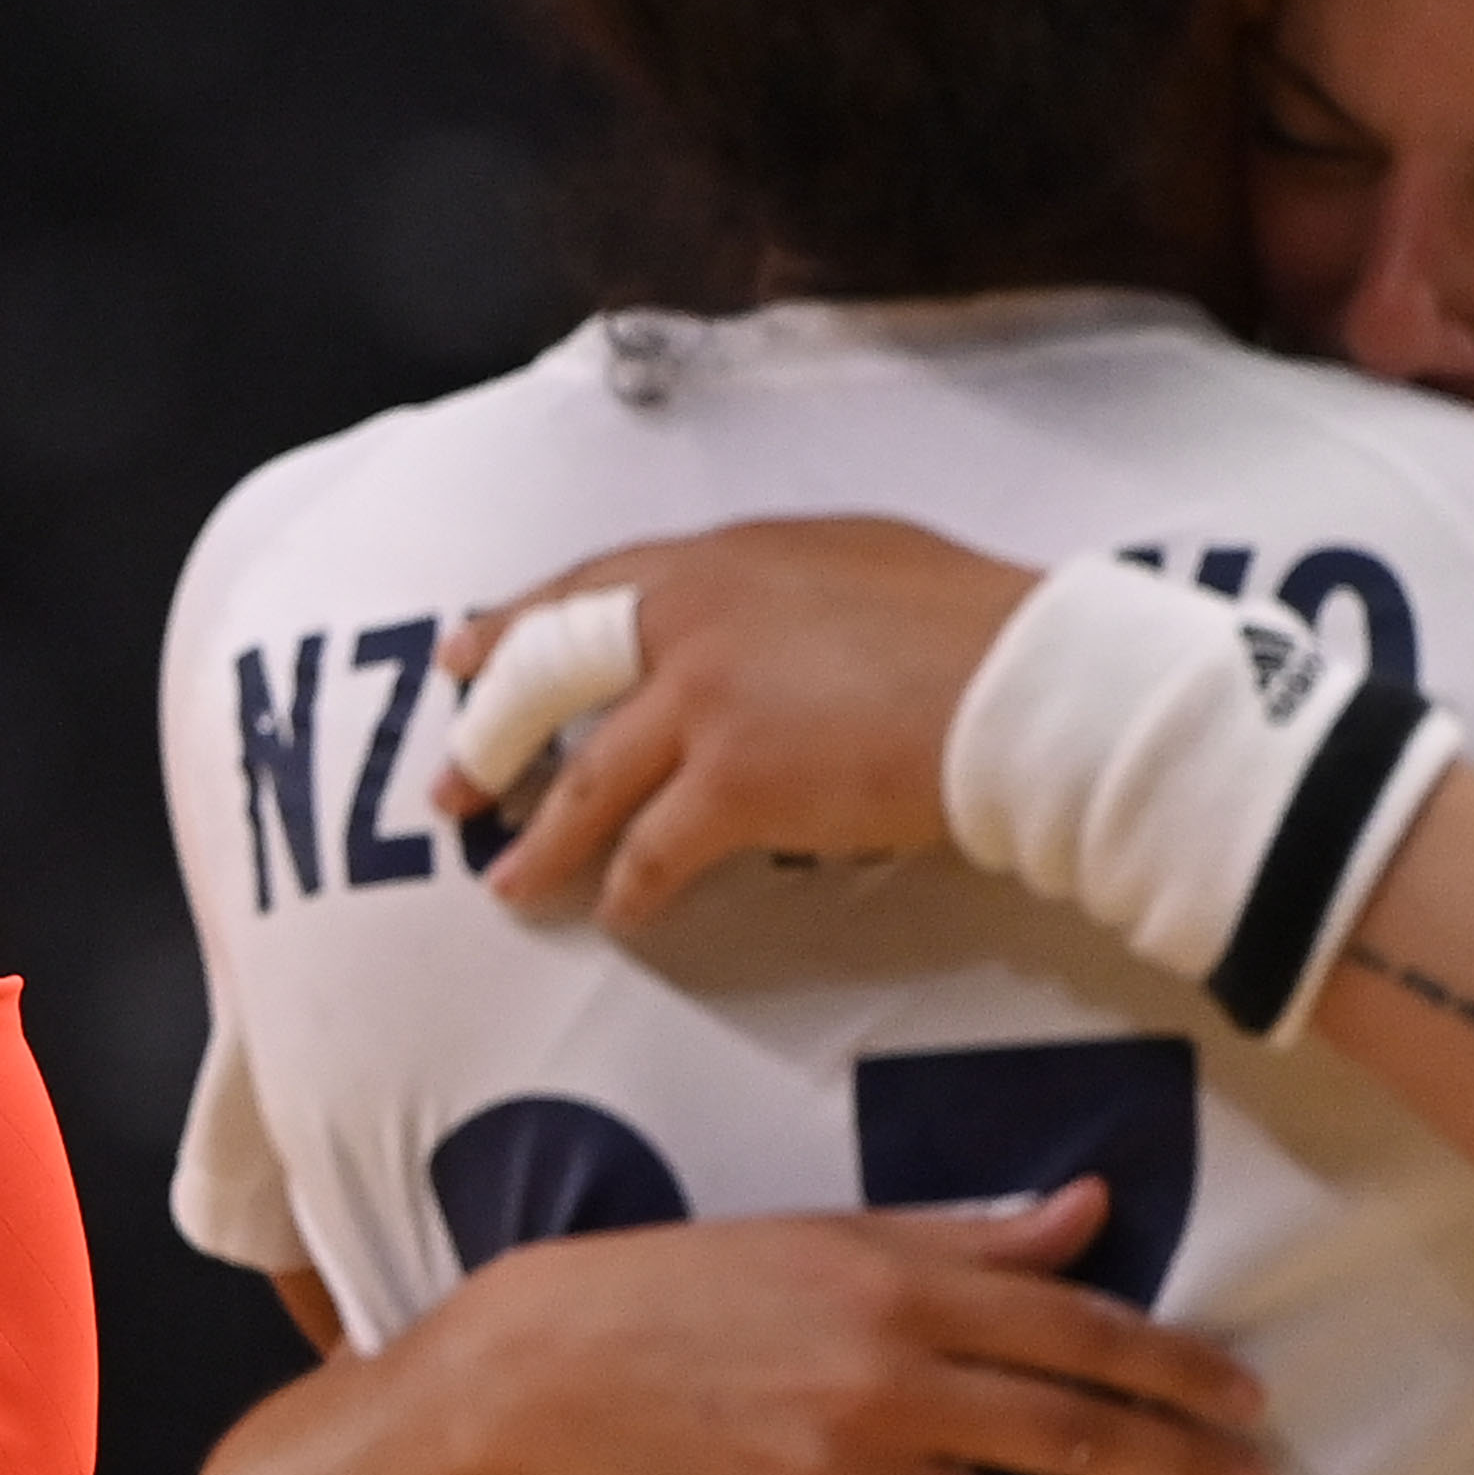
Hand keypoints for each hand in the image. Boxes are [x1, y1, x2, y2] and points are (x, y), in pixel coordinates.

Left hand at [438, 518, 1040, 929]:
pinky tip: (620, 916)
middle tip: (452, 782)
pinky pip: (653, 852)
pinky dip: (631, 890)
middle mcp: (692, 617)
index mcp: (724, 558)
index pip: (591, 590)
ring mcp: (705, 700)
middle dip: (492, 733)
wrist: (1022, 683)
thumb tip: (760, 620)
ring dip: (542, 839)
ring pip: (588, 781)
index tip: (469, 653)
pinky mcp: (733, 783)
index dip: (519, 625)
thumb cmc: (974, 623)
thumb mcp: (858, 561)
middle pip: (554, 677)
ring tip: (507, 884)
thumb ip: (779, 588)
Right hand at [443, 1180, 1271, 1474]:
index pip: (1078, 1327)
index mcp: (898, 1287)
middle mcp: (887, 1383)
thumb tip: (1088, 1214)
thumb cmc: (682, 1289)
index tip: (1245, 1396)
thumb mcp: (824, 1233)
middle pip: (1071, 1432)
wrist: (541, 1380)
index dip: (1176, 1365)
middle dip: (1180, 1464)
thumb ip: (963, 1236)